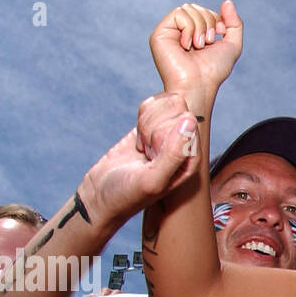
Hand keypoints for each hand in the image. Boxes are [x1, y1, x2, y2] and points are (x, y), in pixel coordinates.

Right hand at [79, 94, 198, 228]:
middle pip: (177, 107)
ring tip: (143, 149)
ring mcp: (170, 133)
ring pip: (165, 102)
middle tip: (147, 154)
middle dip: (154, 128)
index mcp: (192, 158)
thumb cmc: (129, 194)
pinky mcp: (154, 126)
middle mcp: (185, 145)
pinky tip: (139, 141)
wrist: (103, 194)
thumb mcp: (152, 180)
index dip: (163, 133)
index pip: (187, 121)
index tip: (152, 156)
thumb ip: (174, 154)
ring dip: (146, 123)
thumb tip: (190, 120)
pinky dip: (141, 118)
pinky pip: (153, 105)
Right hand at [149, 0, 242, 105]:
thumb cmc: (213, 71)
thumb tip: (227, 2)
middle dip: (209, 22)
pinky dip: (189, 28)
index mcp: (195, 34)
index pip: (205, 11)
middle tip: (207, 44)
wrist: (198, 85)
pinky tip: (187, 45)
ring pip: (188, 8)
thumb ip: (234, 24)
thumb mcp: (232, 46)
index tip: (217, 38)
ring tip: (198, 46)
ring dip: (200, 27)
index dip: (216, 20)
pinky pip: (179, 14)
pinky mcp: (160, 33)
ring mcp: (169, 32)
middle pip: (197, 7)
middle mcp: (180, 31)